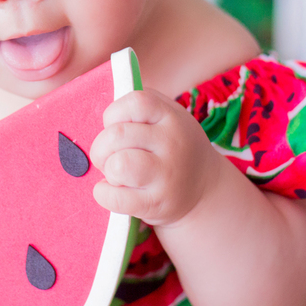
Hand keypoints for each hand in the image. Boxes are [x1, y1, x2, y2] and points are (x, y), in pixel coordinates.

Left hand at [88, 89, 221, 225]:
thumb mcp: (168, 117)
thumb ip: (139, 109)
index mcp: (171, 116)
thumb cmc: (172, 147)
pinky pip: (116, 198)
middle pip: (117, 135)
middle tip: (107, 155)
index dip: (114, 114)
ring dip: (107, 169)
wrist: (204, 188)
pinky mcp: (157, 203)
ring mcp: (166, 175)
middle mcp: (172, 143)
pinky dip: (104, 194)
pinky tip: (111, 191)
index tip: (115, 127)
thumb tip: (101, 115)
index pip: (134, 102)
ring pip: (118, 165)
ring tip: (114, 173)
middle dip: (101, 147)